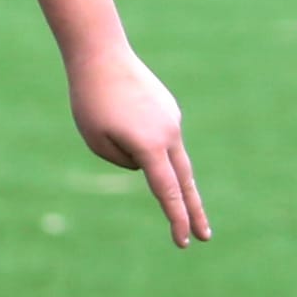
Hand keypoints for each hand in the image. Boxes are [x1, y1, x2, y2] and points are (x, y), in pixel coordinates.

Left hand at [69, 46, 209, 247]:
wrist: (101, 54)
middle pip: (185, 181)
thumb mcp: (97, 142)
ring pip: (164, 154)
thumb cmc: (91, 101)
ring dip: (147, 157)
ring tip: (111, 121)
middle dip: (193, 211)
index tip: (185, 242)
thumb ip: (124, 161)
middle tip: (205, 236)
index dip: (176, 219)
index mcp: (150, 147)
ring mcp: (172, 119)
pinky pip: (156, 135)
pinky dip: (143, 137)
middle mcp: (169, 134)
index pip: (168, 192)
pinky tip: (119, 108)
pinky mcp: (168, 109)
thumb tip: (146, 164)